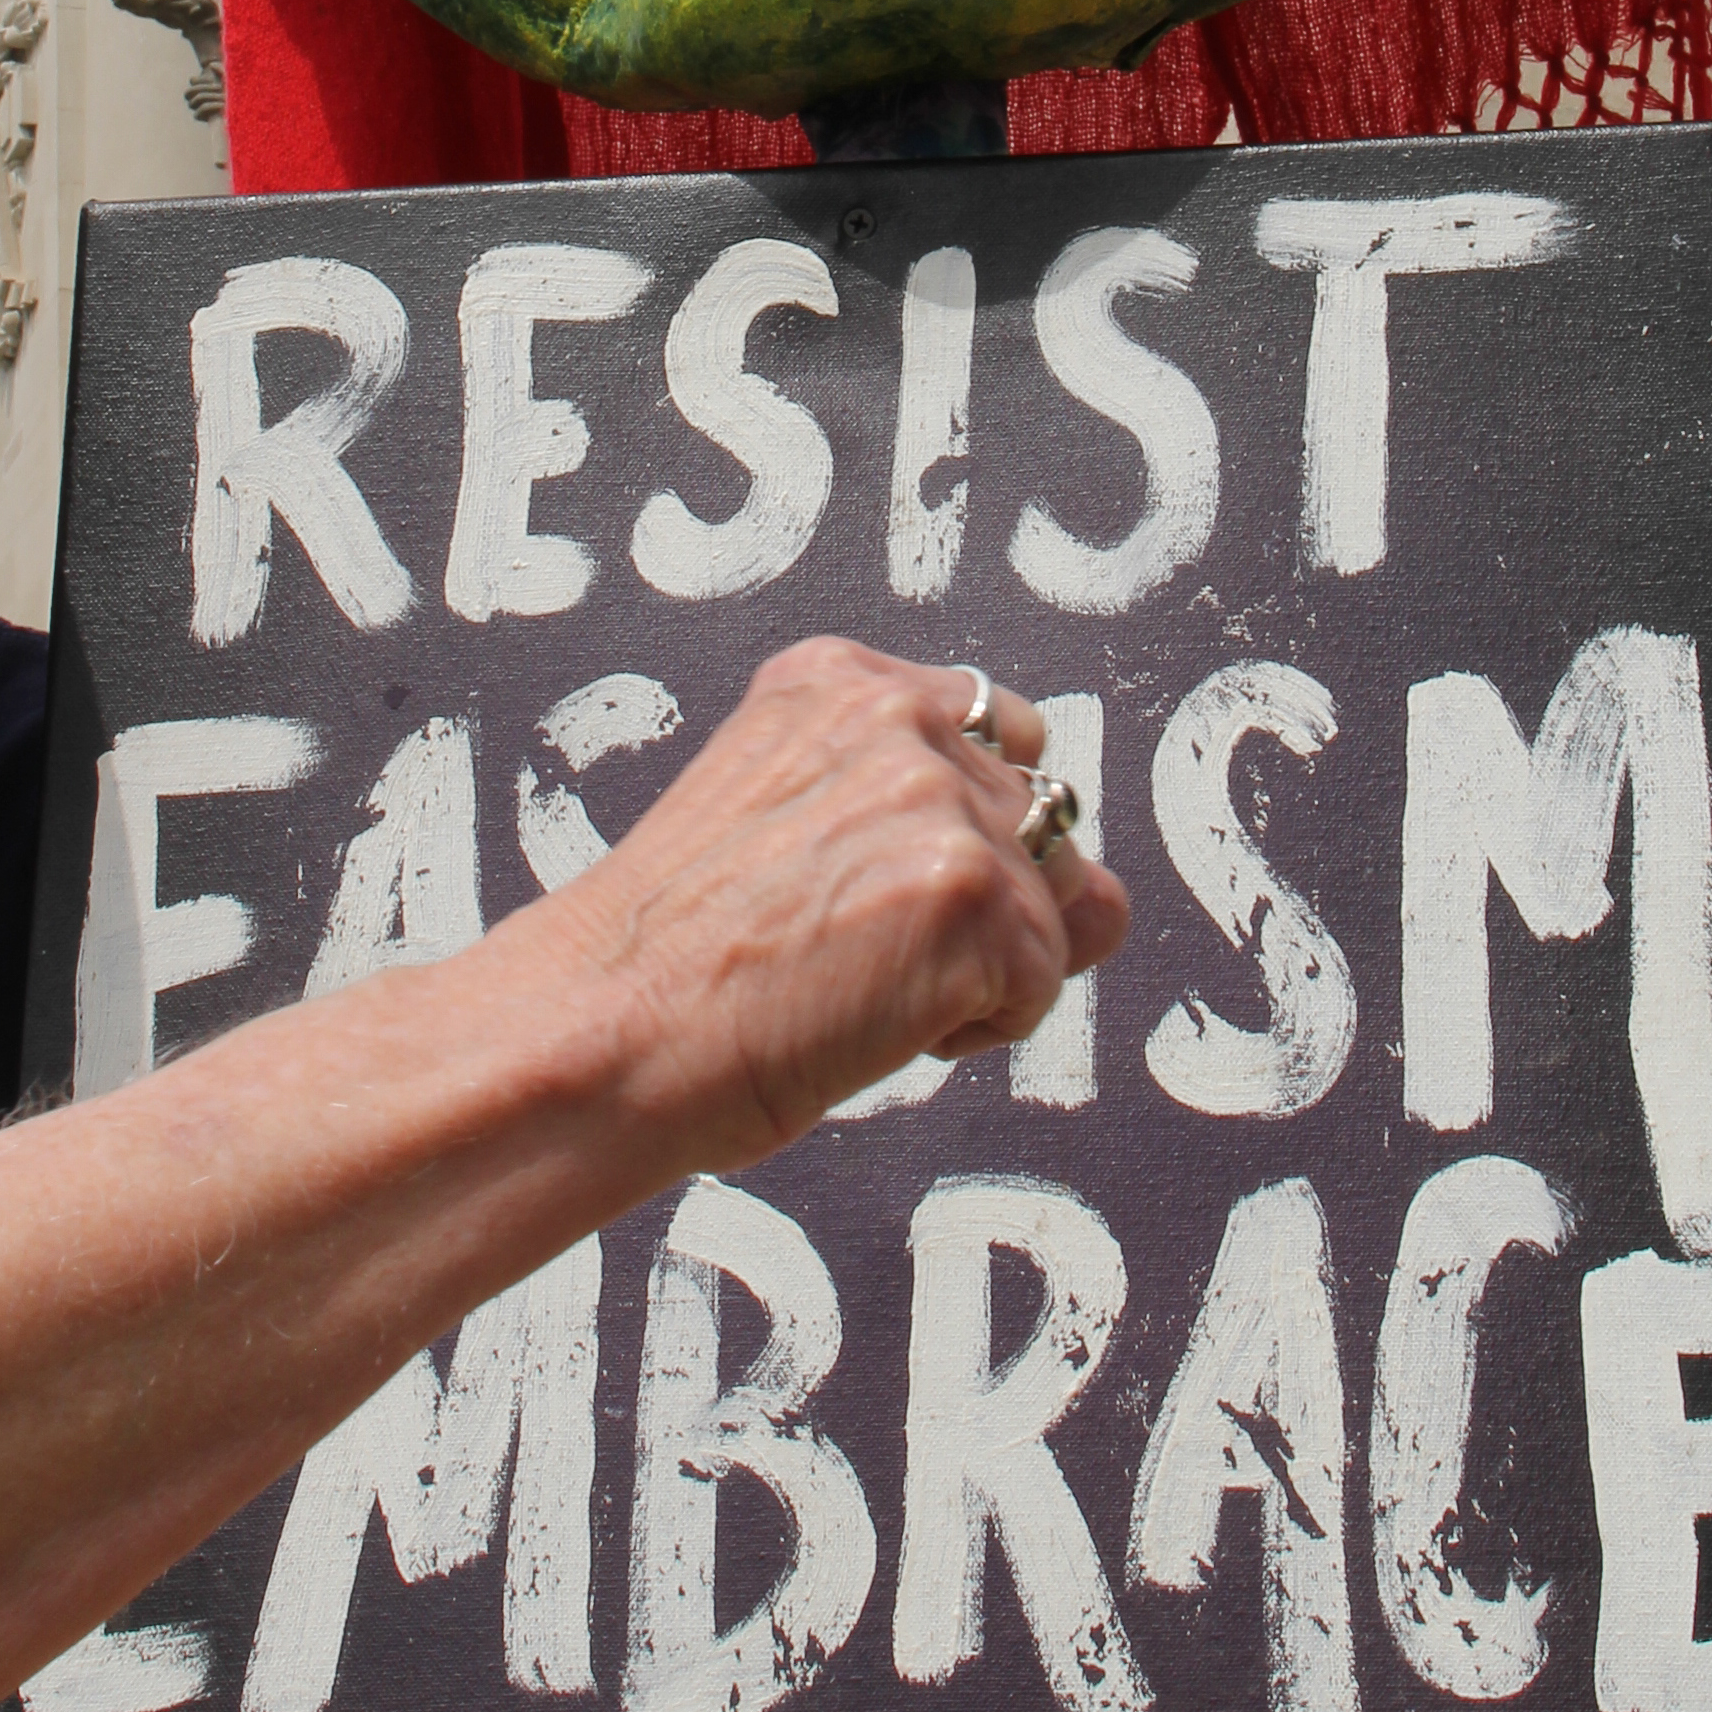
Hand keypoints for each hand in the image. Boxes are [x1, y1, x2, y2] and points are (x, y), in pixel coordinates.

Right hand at [523, 637, 1127, 1175]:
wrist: (604, 1032)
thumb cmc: (671, 960)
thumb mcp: (784, 820)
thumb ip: (919, 808)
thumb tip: (1107, 897)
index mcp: (837, 679)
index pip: (992, 733)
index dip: (957, 831)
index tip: (870, 886)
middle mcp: (902, 718)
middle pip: (1039, 823)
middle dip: (980, 905)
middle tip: (852, 956)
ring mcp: (945, 803)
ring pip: (1054, 905)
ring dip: (983, 967)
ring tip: (861, 991)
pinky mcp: (977, 898)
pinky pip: (1039, 983)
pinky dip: (976, 1029)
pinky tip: (873, 1029)